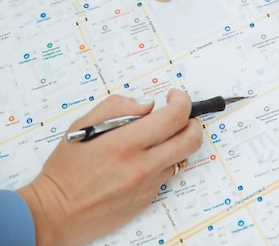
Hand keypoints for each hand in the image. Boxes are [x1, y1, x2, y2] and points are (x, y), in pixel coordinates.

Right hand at [17, 89, 202, 245]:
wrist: (55, 213)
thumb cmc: (65, 170)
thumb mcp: (83, 127)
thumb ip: (118, 108)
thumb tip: (147, 104)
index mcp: (125, 144)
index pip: (174, 117)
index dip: (181, 101)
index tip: (174, 97)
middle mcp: (142, 166)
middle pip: (191, 139)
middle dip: (191, 122)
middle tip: (178, 117)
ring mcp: (148, 185)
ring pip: (182, 157)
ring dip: (175, 143)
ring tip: (154, 140)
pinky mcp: (148, 199)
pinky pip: (166, 175)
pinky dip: (160, 162)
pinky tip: (139, 162)